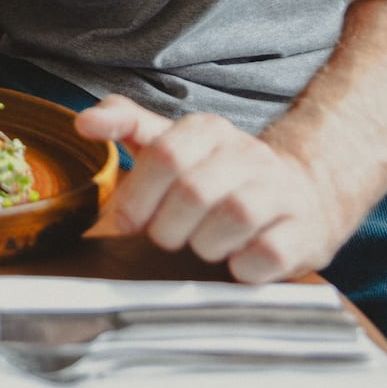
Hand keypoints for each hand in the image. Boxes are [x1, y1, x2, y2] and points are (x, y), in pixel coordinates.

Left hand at [76, 94, 358, 282]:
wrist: (301, 194)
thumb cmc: (218, 174)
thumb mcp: (171, 141)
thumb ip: (125, 125)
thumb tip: (83, 122)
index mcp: (208, 131)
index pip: (163, 155)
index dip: (137, 195)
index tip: (126, 221)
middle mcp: (247, 154)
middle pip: (192, 191)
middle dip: (167, 227)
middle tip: (166, 236)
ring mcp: (279, 191)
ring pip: (232, 219)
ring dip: (204, 245)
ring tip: (202, 244)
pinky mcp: (303, 230)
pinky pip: (266, 254)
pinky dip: (241, 266)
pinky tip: (236, 259)